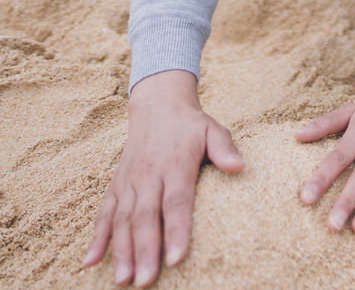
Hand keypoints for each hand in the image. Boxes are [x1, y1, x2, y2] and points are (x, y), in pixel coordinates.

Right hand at [84, 70, 244, 286]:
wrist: (157, 107)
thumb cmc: (190, 125)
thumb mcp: (213, 129)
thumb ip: (224, 148)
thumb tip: (240, 167)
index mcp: (175, 165)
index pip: (176, 202)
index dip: (176, 230)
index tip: (177, 258)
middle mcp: (148, 176)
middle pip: (146, 218)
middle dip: (145, 251)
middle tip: (146, 281)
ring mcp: (129, 182)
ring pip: (122, 220)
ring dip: (121, 251)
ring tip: (122, 280)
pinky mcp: (116, 186)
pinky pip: (104, 214)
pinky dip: (97, 238)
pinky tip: (90, 262)